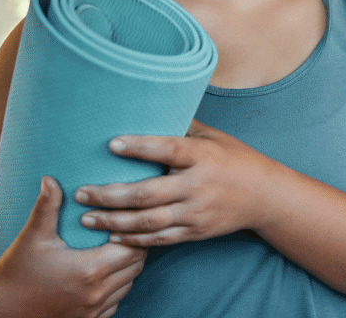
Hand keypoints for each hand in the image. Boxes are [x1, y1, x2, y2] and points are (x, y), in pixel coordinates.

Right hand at [0, 177, 146, 317]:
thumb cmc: (14, 272)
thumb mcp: (32, 237)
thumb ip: (46, 206)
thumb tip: (50, 178)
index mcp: (89, 270)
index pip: (133, 249)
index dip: (134, 233)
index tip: (123, 222)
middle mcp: (96, 294)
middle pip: (136, 266)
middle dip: (134, 247)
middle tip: (123, 231)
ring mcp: (93, 311)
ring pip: (128, 285)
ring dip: (127, 268)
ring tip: (116, 250)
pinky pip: (115, 303)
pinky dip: (116, 288)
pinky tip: (104, 275)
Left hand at [74, 121, 273, 246]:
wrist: (265, 196)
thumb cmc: (234, 158)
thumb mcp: (213, 137)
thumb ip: (181, 127)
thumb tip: (145, 105)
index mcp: (203, 156)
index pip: (169, 150)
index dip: (140, 147)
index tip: (111, 143)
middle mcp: (199, 185)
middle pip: (148, 193)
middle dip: (109, 195)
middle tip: (80, 191)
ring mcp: (197, 212)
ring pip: (148, 221)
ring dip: (113, 221)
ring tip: (86, 217)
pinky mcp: (196, 232)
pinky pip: (160, 239)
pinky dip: (134, 240)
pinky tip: (111, 235)